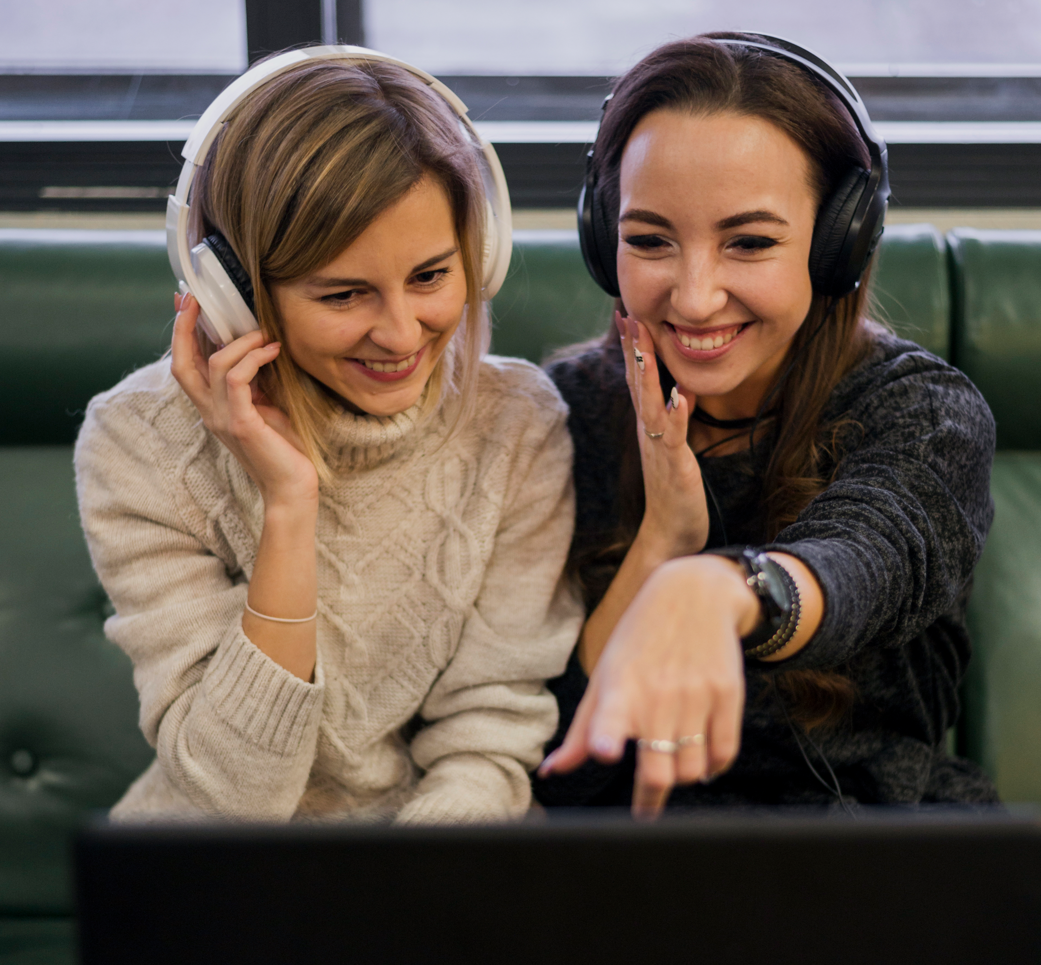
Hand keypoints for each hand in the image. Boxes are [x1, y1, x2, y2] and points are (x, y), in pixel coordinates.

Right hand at [170, 293, 318, 508]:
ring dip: (240, 342)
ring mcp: (222, 419)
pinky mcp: (241, 423)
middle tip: (195, 298)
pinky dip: (253, 359)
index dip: (181, 333)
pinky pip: (237, 379)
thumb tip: (259, 345)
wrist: (293, 488)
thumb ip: (255, 381)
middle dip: (185, 326)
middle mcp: (210, 412)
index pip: (185, 365)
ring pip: (214, 365)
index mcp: (212, 407)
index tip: (185, 301)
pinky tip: (272, 351)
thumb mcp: (267, 406)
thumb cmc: (285, 448)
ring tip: (264, 333)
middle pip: (181, 363)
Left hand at [540, 555, 755, 817]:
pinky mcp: (727, 694)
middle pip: (659, 770)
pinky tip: (701, 761)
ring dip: (681, 778)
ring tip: (672, 765)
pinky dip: (712, 768)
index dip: (607, 737)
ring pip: (692, 770)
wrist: (694, 595)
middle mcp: (658, 694)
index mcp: (620, 688)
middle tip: (645, 811)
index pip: (610, 717)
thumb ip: (581, 731)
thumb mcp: (604, 676)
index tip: (606, 753)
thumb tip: (550, 772)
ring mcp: (696, 695)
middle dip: (650, 799)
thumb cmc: (638, 641)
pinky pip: (724, 754)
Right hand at [618, 312, 709, 558]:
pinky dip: (675, 416)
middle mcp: (648, 430)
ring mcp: (658, 446)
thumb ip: (670, 418)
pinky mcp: (673, 464)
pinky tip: (678, 397)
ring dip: (646, 375)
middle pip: (636, 383)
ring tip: (644, 346)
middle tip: (626, 314)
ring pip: (648, 404)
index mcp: (648, 424)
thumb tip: (676, 389)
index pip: (636, 378)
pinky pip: (674, 437)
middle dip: (632, 349)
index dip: (632, 347)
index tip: (626, 314)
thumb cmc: (673, 490)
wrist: (669, 531)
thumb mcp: (671, 446)